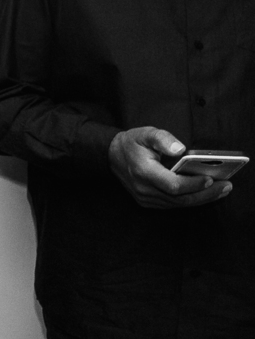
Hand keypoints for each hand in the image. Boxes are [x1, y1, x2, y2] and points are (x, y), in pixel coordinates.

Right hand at [108, 127, 231, 208]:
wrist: (112, 156)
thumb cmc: (132, 143)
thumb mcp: (147, 133)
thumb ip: (164, 139)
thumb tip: (181, 150)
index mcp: (144, 171)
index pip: (173, 185)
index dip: (193, 184)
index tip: (210, 178)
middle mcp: (144, 188)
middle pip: (180, 198)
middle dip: (205, 194)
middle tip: (225, 186)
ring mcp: (145, 197)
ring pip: (178, 204)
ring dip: (201, 199)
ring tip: (221, 190)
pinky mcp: (147, 201)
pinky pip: (172, 205)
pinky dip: (190, 200)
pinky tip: (204, 194)